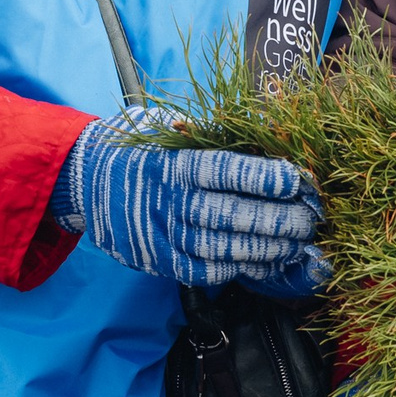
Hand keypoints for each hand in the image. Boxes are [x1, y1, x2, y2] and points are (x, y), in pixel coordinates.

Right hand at [54, 110, 328, 289]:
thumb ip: (209, 133)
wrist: (85, 181)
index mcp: (171, 163)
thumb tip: (264, 129)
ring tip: (299, 243)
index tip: (296, 180)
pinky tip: (268, 260)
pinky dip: (240, 267)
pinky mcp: (160, 261)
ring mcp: (161, 235)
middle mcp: (166, 201)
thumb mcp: (165, 126)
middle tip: (310, 218)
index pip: (222, 171)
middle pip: (228, 214)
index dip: (262, 177)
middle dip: (276, 219)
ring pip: (221, 247)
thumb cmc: (138, 148)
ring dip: (266, 248)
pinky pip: (206, 270)